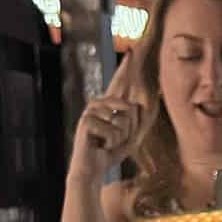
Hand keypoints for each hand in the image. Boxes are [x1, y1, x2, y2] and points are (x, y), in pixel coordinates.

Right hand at [68, 52, 140, 185]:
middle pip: (130, 108)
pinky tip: (99, 145)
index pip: (118, 84)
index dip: (125, 68)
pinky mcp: (86, 121)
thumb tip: (136, 105)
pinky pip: (112, 130)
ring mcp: (91, 112)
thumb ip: (136, 122)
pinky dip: (110, 142)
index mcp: (109, 105)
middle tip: (115, 142)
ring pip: (122, 120)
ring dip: (120, 137)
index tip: (131, 51)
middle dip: (129, 130)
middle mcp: (99, 104)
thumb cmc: (110, 152)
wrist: (92, 169)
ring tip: (107, 143)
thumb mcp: (130, 138)